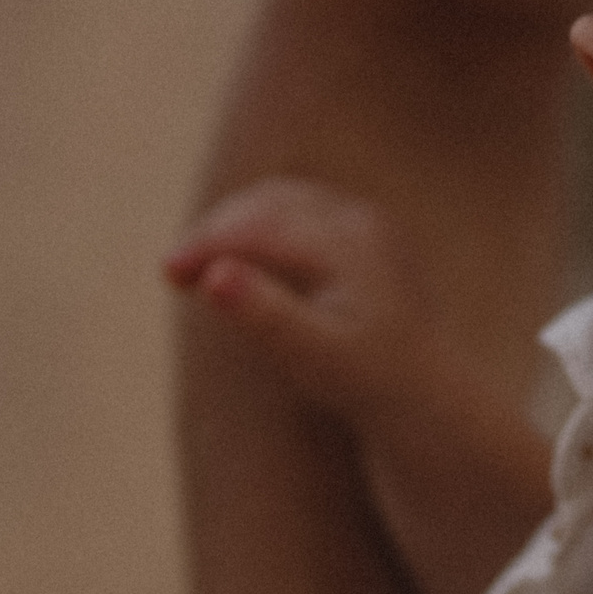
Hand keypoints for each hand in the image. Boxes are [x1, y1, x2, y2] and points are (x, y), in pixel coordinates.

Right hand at [166, 177, 439, 427]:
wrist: (424, 392)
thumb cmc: (365, 379)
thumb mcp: (311, 354)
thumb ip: (264, 314)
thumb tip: (214, 275)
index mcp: (351, 245)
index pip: (262, 225)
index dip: (209, 243)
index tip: (168, 273)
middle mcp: (362, 221)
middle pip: (269, 203)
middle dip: (216, 231)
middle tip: (173, 273)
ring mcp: (365, 221)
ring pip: (280, 201)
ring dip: (233, 226)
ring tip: (193, 268)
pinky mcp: (361, 231)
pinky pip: (296, 212)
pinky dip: (257, 229)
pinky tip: (232, 263)